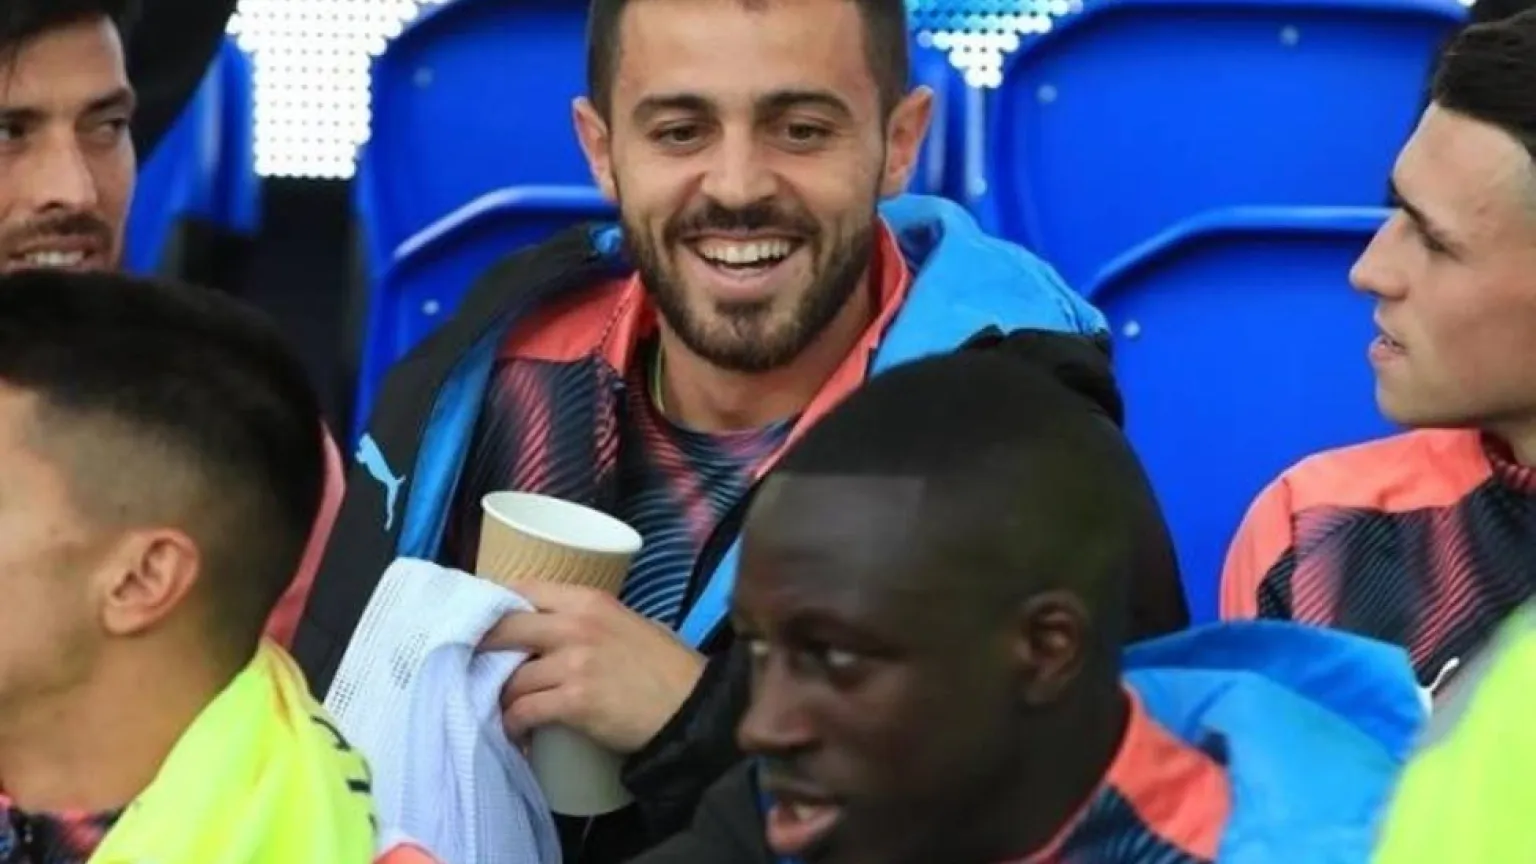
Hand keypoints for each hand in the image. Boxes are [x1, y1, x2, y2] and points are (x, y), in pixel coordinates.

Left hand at [479, 580, 706, 753]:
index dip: (494, 606)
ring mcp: (574, 663)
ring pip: (511, 678)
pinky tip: (514, 732)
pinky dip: (513, 724)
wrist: (692, 708)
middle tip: (472, 666)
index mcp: (589, 600)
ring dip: (499, 697)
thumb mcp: (626, 623)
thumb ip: (588, 619)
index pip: (522, 589)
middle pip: (504, 629)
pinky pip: (524, 711)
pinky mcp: (575, 702)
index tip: (480, 623)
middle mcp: (576, 625)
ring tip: (499, 708)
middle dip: (482, 650)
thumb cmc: (664, 667)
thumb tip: (545, 626)